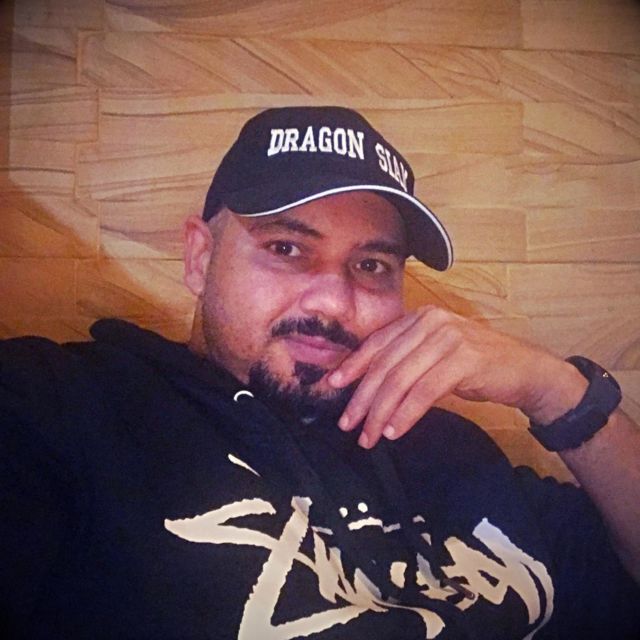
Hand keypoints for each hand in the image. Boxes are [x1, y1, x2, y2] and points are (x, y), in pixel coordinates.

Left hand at [327, 306, 585, 447]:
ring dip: (380, 412)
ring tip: (369, 436)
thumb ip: (405, 363)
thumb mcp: (434, 357)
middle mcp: (431, 321)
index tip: (333, 387)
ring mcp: (448, 337)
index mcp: (420, 317)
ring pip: (400, 379)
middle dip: (362, 398)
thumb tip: (366, 388)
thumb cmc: (476, 366)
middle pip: (385, 364)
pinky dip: (406, 414)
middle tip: (348, 424)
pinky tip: (395, 431)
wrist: (526, 370)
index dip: (353, 366)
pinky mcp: (465, 359)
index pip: (377, 342)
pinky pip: (424, 391)